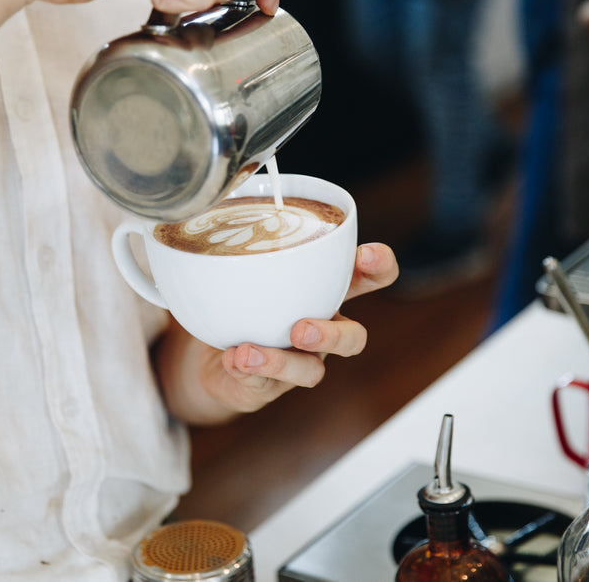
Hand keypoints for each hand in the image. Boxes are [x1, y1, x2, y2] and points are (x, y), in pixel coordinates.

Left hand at [154, 243, 398, 423]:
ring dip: (284, 362)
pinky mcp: (271, 386)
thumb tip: (210, 201)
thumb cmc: (239, 299)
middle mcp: (320, 329)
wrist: (211, 355)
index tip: (368, 253)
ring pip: (312, 370)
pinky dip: (250, 368)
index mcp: (324, 291)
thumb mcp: (242, 265)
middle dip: (336, 335)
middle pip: (353, 338)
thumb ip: (238, 239)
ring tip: (251, 351)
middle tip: (302, 328)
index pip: (367, 278)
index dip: (378, 267)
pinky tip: (233, 357)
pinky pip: (268, 383)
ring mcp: (298, 362)